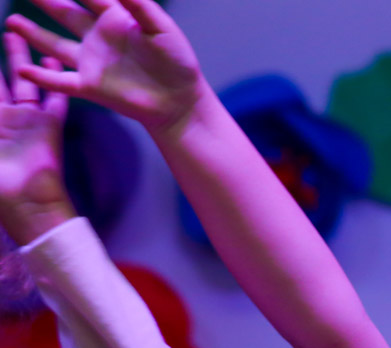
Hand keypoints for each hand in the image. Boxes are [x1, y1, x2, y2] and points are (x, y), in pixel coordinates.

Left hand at [0, 32, 71, 242]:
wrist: (27, 203)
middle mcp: (5, 120)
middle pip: (0, 81)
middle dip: (0, 59)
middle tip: (3, 33)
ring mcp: (28, 122)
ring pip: (25, 83)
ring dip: (21, 60)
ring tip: (19, 36)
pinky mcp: (49, 127)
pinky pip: (54, 100)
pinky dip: (54, 82)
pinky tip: (53, 63)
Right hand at [6, 0, 203, 134]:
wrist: (180, 101)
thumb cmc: (177, 62)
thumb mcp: (160, 28)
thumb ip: (138, 4)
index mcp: (115, 18)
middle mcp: (98, 37)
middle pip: (64, 13)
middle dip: (45, 1)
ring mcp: (92, 62)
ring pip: (54, 44)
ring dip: (33, 34)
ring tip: (11, 22)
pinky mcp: (91, 86)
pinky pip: (61, 81)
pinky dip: (42, 76)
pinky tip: (22, 67)